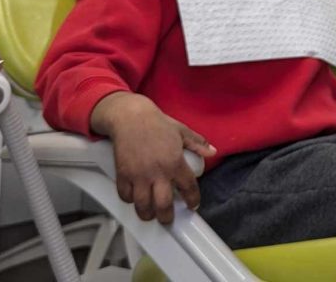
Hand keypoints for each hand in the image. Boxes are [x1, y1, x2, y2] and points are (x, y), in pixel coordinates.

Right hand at [90, 92, 216, 223]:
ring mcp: (138, 175)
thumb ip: (198, 143)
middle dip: (166, 217)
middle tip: (168, 219)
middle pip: (163, 204)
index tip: (192, 205)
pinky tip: (136, 198)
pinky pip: (125, 196)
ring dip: (147, 214)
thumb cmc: (158, 124)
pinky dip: (130, 200)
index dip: (192, 199)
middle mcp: (157, 172)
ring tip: (151, 214)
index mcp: (175, 162)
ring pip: (142, 205)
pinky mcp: (122, 175)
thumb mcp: (182, 131)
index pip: (188, 187)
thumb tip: (213, 152)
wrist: (130, 118)